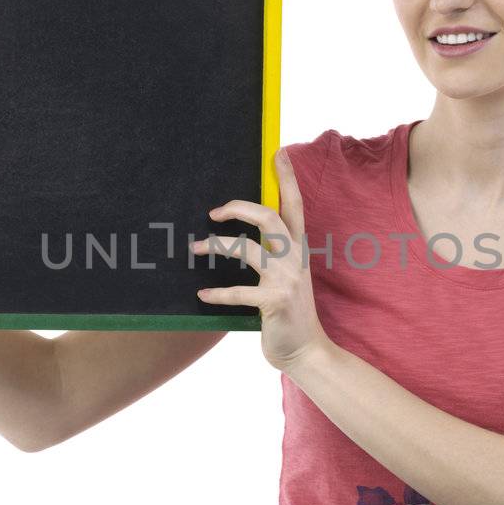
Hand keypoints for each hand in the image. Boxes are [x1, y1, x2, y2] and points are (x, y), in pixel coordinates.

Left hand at [190, 146, 330, 373]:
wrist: (308, 351)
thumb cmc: (291, 312)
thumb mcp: (289, 277)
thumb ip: (275, 256)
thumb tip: (249, 237)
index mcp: (298, 249)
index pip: (294, 205)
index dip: (287, 178)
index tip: (278, 153)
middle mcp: (294, 259)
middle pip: (267, 217)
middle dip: (238, 207)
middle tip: (214, 212)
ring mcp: (286, 280)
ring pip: (246, 249)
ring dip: (216, 245)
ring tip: (195, 248)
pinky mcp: (274, 302)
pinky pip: (238, 291)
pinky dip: (217, 293)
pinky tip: (202, 295)